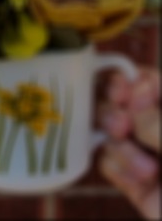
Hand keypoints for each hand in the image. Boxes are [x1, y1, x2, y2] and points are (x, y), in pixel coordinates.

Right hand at [98, 67, 159, 219]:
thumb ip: (159, 120)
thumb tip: (135, 86)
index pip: (146, 81)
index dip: (126, 82)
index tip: (120, 94)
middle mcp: (159, 130)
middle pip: (117, 104)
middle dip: (114, 116)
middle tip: (121, 129)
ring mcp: (146, 154)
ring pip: (109, 135)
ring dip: (122, 151)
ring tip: (147, 171)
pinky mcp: (133, 181)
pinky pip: (107, 163)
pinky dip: (119, 172)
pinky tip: (139, 182)